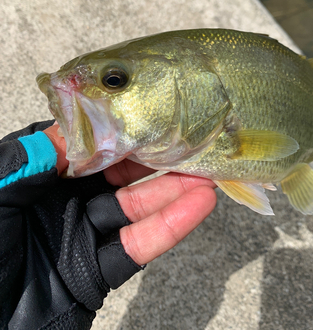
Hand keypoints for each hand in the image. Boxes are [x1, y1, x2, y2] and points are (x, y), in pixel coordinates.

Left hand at [44, 124, 216, 265]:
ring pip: (135, 207)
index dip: (117, 130)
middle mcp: (64, 202)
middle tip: (189, 141)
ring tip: (205, 171)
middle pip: (118, 174)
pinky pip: (138, 246)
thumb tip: (80, 126)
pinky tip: (197, 205)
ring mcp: (83, 236)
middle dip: (153, 158)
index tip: (148, 115)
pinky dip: (169, 227)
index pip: (86, 146)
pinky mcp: (97, 272)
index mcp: (38, 178)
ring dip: (172, 190)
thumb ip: (33, 156)